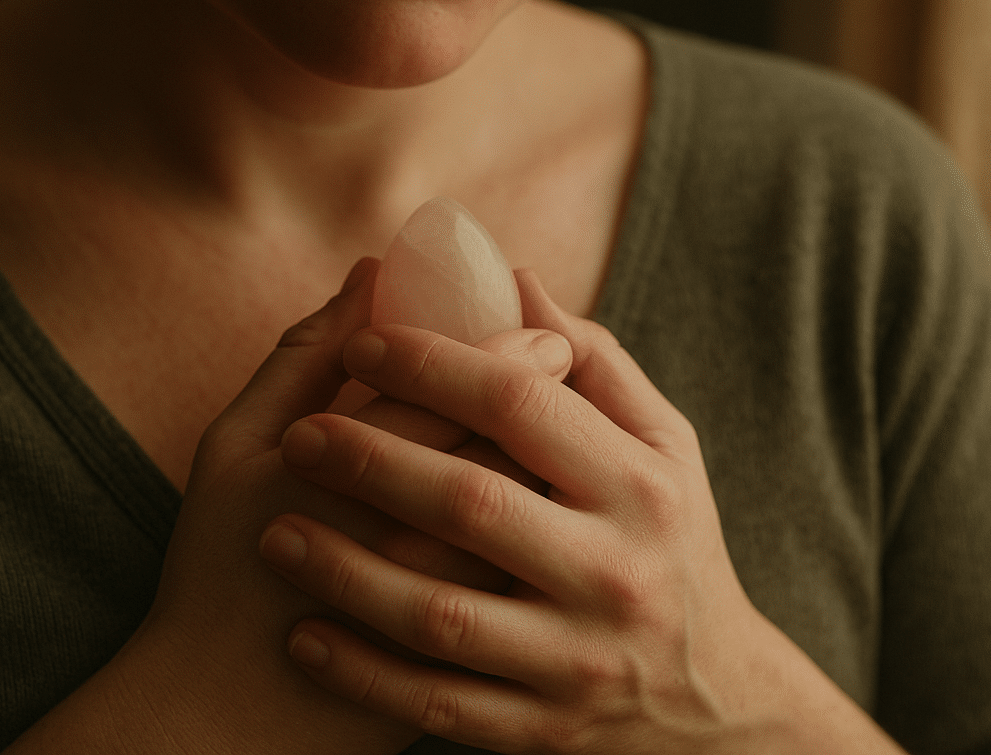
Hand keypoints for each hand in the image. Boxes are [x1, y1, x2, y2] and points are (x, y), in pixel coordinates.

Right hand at [6, 259, 569, 754]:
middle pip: (523, 455)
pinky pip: (536, 585)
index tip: (536, 327)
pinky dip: (552, 534)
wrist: (228, 712)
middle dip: (554, 399)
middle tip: (564, 359)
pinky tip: (547, 503)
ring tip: (562, 426)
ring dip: (560, 467)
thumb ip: (304, 358)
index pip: (470, 394)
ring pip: (542, 521)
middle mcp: (422, 548)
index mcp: (358, 479)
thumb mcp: (236, 447)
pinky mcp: (475, 667)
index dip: (514, 350)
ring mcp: (455, 614)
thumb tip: (371, 274)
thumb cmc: (219, 564)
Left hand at [259, 270, 905, 754]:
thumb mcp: (664, 446)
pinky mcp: (543, 729)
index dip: (434, 366)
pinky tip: (303, 635)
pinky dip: (362, 672)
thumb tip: (512, 280)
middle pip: (471, 502)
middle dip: (370, 461)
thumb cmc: (672, 543)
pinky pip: (435, 702)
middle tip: (298, 437)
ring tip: (274, 533)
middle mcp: (615, 572)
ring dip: (345, 572)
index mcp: (640, 486)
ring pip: (440, 614)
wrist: (716, 704)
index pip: (522, 404)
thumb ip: (594, 363)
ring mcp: (578, 661)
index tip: (365, 342)